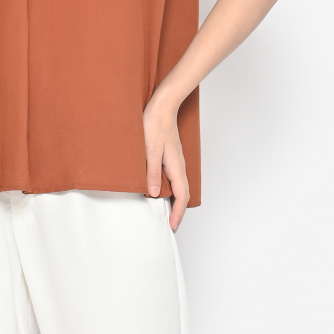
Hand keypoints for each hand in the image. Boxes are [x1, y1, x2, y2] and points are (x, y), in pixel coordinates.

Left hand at [143, 94, 189, 230]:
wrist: (162, 107)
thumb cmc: (155, 125)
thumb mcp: (150, 150)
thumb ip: (152, 172)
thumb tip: (152, 194)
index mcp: (176, 167)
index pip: (181, 196)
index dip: (177, 213)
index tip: (172, 226)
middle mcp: (179, 166)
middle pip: (183, 194)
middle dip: (178, 211)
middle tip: (170, 224)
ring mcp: (176, 161)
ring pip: (180, 186)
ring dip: (175, 201)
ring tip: (167, 212)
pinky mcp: (171, 156)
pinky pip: (175, 178)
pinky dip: (172, 189)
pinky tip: (162, 189)